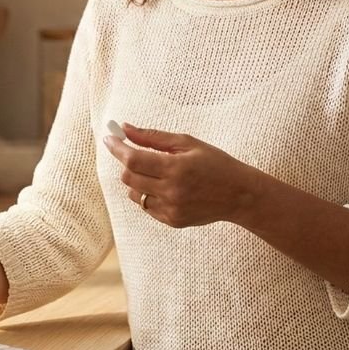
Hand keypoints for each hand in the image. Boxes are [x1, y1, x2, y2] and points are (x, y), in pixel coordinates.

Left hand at [103, 122, 263, 227]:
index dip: (117, 148)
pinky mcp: (173, 221)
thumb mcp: (188, 143)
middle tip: (135, 154)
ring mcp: (171, 209)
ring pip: (134, 193)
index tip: (109, 139)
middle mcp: (172, 190)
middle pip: (129, 177)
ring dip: (137, 181)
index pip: (133, 159)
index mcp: (176, 167)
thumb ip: (154, 137)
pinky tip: (165, 187)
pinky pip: (146, 206)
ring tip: (156, 173)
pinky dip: (148, 194)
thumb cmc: (215, 163)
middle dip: (126, 164)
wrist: (239, 195)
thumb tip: (126, 128)